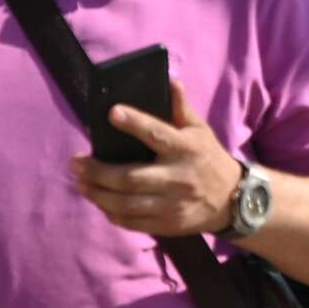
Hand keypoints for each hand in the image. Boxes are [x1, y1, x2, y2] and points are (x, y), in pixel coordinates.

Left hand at [73, 79, 243, 236]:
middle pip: (131, 178)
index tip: (112, 113)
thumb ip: (182, 109)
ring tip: (80, 183)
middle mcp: (178, 178)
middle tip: (76, 163)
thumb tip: (171, 82)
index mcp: (186, 149)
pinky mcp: (167, 224)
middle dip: (98, 171)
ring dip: (98, 194)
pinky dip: (111, 212)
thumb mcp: (201, 131)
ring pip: (126, 204)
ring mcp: (172, 205)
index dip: (134, 123)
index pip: (157, 134)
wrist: (232, 200)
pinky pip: (132, 222)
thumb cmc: (208, 158)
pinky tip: (99, 201)